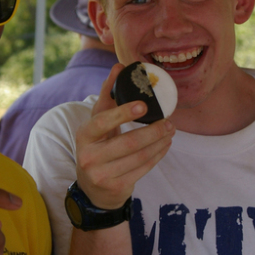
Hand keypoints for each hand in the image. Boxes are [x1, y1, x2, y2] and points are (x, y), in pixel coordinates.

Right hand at [74, 64, 174, 208]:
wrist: (93, 188)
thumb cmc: (98, 146)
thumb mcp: (97, 123)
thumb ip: (107, 95)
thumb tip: (119, 66)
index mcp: (84, 135)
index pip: (103, 122)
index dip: (123, 113)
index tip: (144, 105)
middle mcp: (89, 156)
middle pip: (128, 142)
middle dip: (154, 131)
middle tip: (169, 122)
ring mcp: (102, 174)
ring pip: (140, 156)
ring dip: (160, 142)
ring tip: (170, 131)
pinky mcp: (117, 187)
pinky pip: (144, 168)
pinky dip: (158, 155)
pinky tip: (165, 145)